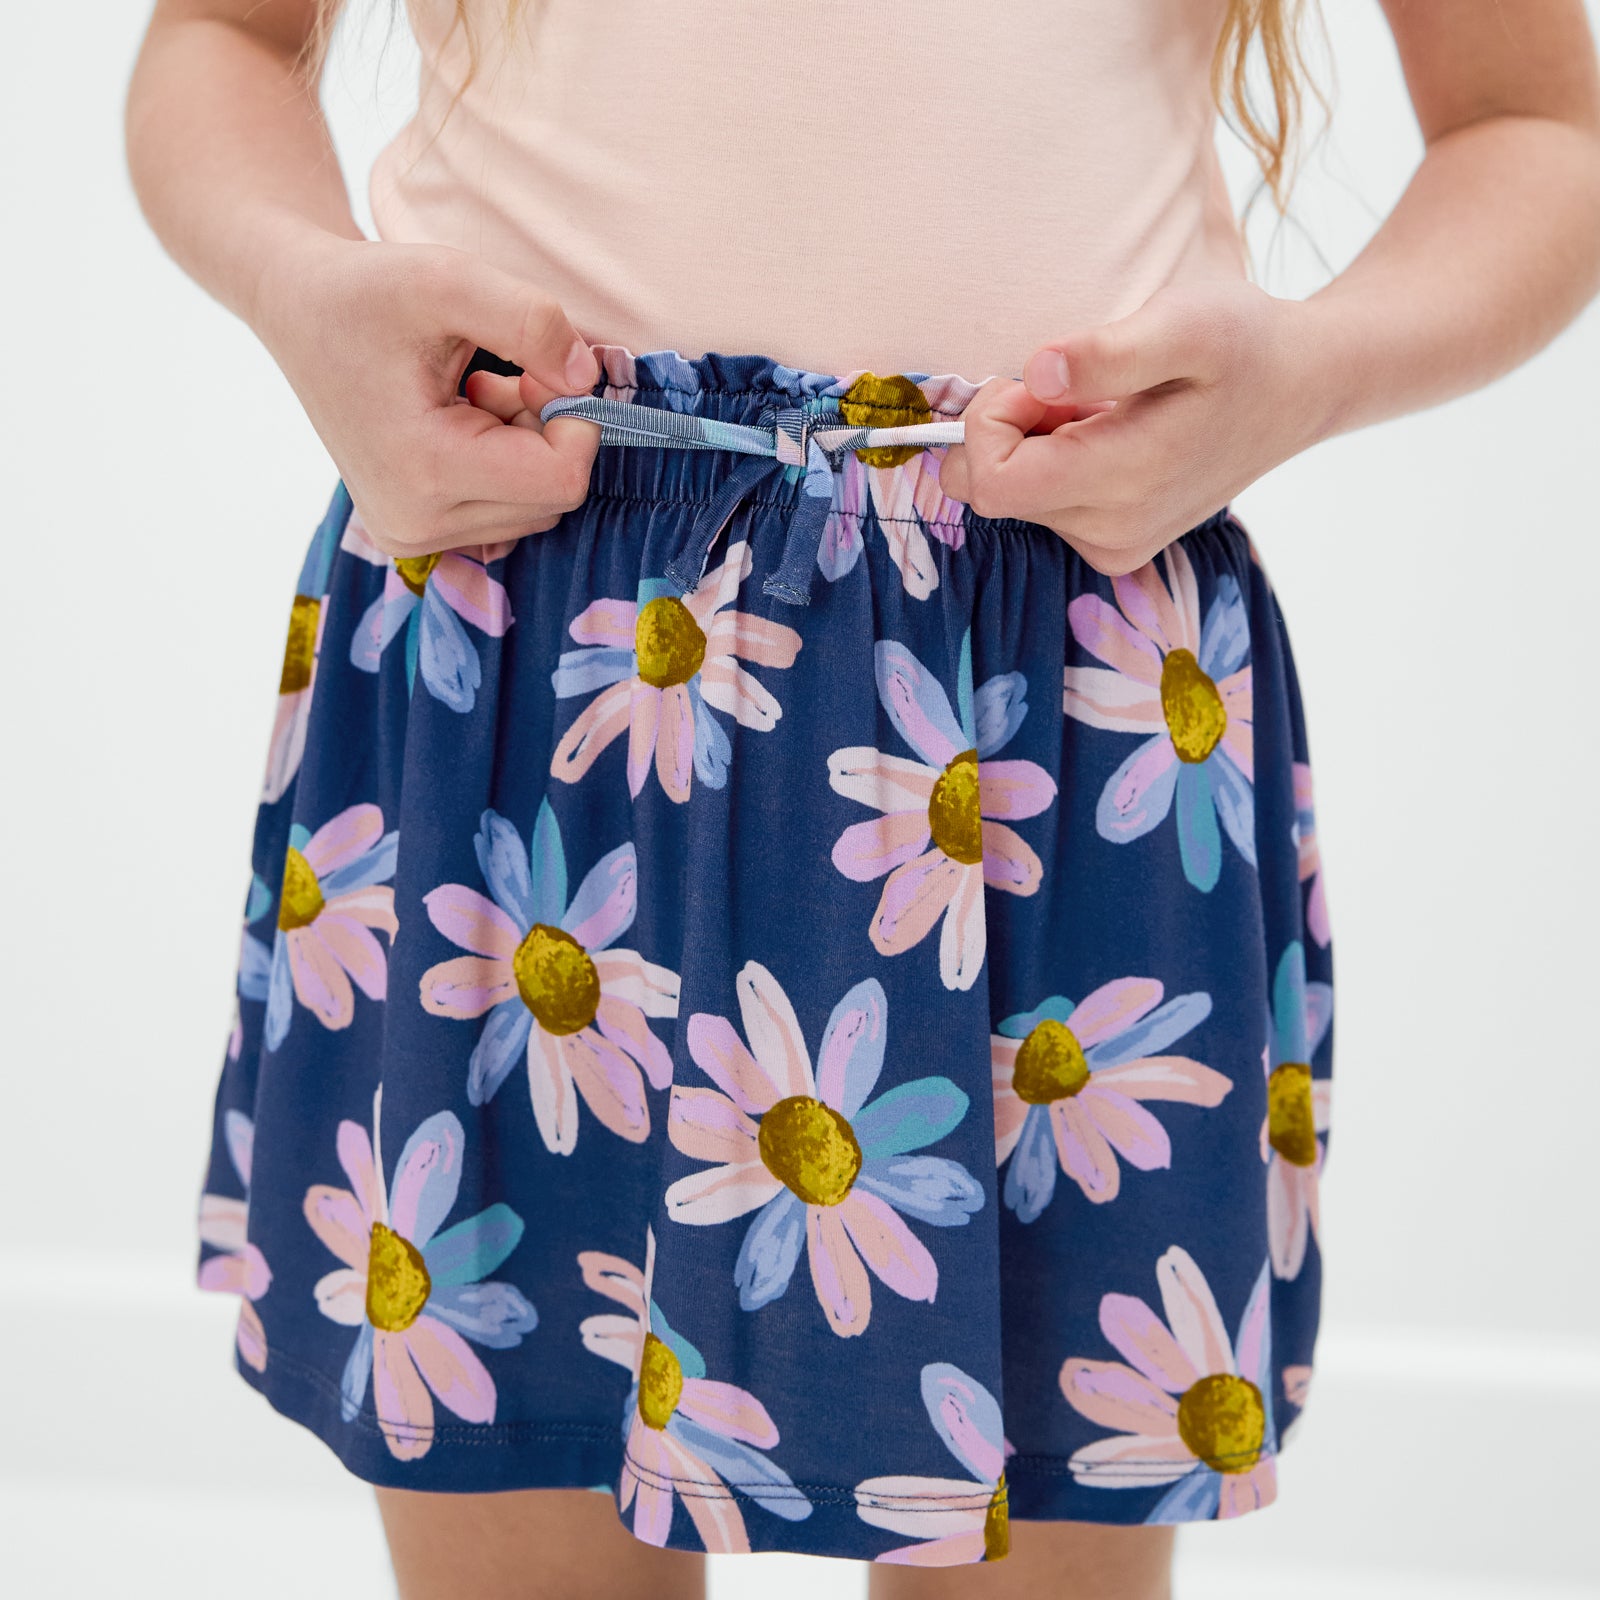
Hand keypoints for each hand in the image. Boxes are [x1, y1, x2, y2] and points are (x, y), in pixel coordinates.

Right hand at [253, 236, 601, 557]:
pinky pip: (506, 515)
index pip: (563, 480)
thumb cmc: (366, 291)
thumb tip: (588, 381)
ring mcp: (411, 536)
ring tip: (472, 396)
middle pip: (553, 500)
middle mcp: (416, 524)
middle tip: (499, 379)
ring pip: (535, 510)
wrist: (298, 311)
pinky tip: (463, 423)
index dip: (577, 422)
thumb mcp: (448, 278)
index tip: (540, 371)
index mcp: (425, 471)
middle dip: (548, 434)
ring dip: (526, 448)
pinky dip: (506, 468)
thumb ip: (532, 322)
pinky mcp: (412, 534)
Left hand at [939, 283, 1329, 574]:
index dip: (990, 420)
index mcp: (1123, 483)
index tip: (1038, 379)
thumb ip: (1107, 351)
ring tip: (1103, 407)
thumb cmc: (1244, 344)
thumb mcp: (1185, 322)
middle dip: (1010, 429)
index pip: (992, 482)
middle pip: (995, 492)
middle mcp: (1111, 533)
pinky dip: (1055, 462)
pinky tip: (1109, 432)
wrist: (1302, 387)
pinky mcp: (1115, 546)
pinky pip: (1044, 507)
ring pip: (1016, 499)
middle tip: (1070, 386)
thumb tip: (1038, 374)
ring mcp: (1114, 546)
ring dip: (1036, 443)